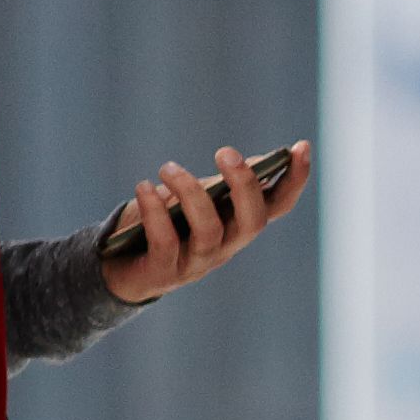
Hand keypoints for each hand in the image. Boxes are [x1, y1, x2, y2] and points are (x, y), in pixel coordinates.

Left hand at [98, 136, 310, 304]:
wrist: (118, 268)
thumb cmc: (162, 225)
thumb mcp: (194, 201)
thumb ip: (221, 186)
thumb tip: (254, 163)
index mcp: (239, 226)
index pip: (278, 205)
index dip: (294, 179)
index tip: (302, 146)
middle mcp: (227, 247)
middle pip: (253, 222)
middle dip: (244, 185)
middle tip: (225, 152)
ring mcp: (197, 263)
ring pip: (209, 230)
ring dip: (190, 193)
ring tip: (167, 168)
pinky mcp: (164, 272)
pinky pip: (165, 242)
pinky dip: (155, 212)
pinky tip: (144, 187)